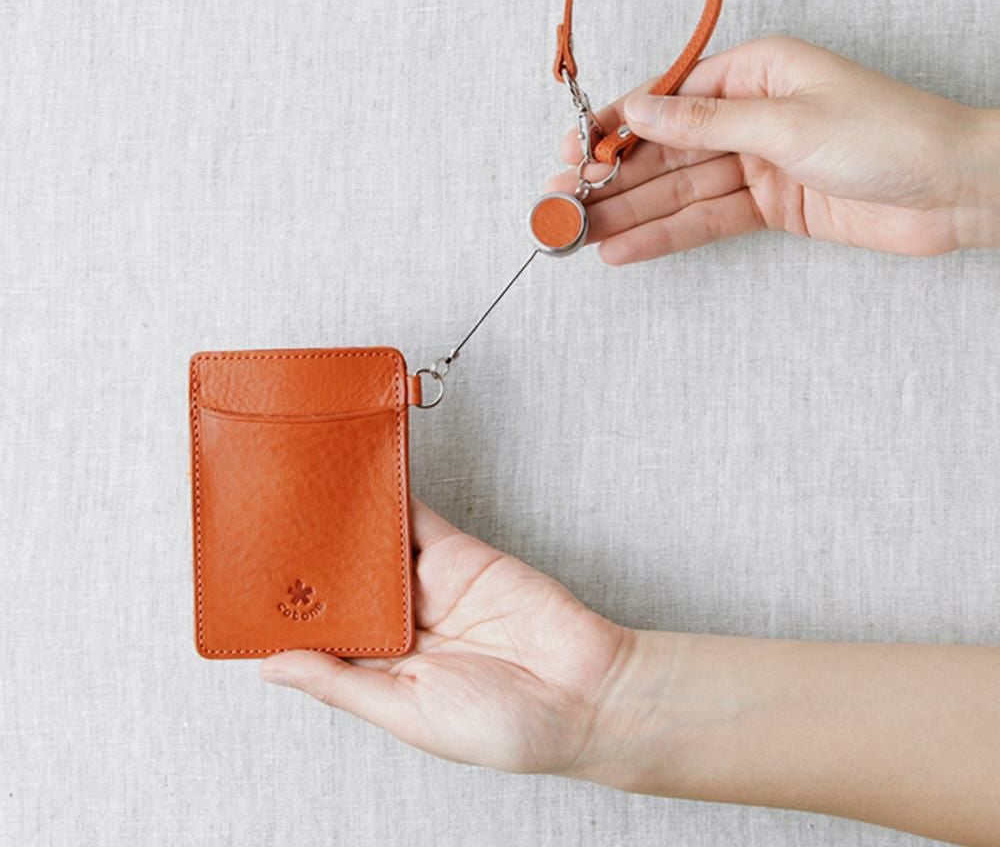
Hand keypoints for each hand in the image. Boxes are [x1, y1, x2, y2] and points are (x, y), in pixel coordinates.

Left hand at [259, 497, 629, 775]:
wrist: (584, 690)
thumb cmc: (503, 725)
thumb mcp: (407, 713)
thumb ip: (340, 683)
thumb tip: (272, 669)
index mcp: (383, 670)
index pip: (324, 634)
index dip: (288, 614)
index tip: (246, 591)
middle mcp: (401, 624)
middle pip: (342, 583)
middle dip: (307, 563)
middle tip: (260, 532)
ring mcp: (428, 584)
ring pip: (371, 545)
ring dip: (340, 526)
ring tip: (295, 501)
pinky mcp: (456, 552)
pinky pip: (415, 519)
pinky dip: (387, 498)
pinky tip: (355, 483)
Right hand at [547, 36, 999, 260]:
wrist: (954, 191)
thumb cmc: (889, 134)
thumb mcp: (787, 120)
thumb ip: (705, 121)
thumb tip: (639, 107)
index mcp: (755, 73)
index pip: (667, 98)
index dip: (616, 126)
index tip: (573, 149)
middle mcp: (751, 116)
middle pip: (666, 149)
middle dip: (612, 177)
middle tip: (560, 201)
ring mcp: (758, 164)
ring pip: (679, 190)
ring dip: (630, 212)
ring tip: (579, 234)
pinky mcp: (770, 207)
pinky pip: (707, 219)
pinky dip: (668, 235)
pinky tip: (627, 247)